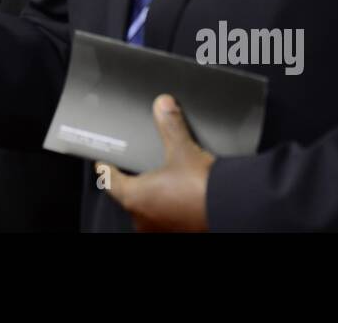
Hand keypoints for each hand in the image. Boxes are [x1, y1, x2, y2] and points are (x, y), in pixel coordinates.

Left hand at [98, 95, 214, 230]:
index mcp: (135, 197)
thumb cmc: (203, 186)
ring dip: (152, 198)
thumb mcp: (183, 149)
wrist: (234, 208)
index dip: (106, 168)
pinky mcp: (180, 233)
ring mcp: (161, 229)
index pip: (110, 180)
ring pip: (147, 210)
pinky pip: (164, 219)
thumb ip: (170, 125)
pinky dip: (167, 208)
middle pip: (128, 197)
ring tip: (161, 183)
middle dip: (133, 183)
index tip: (103, 164)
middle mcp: (143, 218)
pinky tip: (178, 198)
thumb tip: (163, 104)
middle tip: (136, 170)